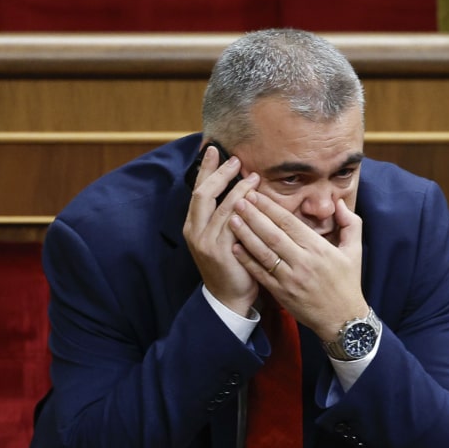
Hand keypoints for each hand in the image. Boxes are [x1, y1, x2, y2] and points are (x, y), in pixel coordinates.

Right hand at [182, 145, 260, 315]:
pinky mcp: (220, 252)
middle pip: (203, 193)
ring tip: (252, 175)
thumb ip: (226, 213)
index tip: (214, 150)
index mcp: (193, 225)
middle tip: (234, 158)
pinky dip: (243, 209)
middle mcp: (195, 231)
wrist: (229, 296)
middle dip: (219, 173)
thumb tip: (240, 186)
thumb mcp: (223, 235)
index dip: (206, 169)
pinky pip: (233, 224)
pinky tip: (255, 200)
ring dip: (237, 189)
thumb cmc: (232, 262)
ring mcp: (206, 242)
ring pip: (221, 207)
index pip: (198, 190)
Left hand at [228, 190, 365, 338]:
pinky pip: (260, 273)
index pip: (290, 223)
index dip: (271, 207)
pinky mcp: (281, 293)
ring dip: (245, 234)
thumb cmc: (348, 282)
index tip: (256, 194)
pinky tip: (235, 247)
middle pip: (272, 234)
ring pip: (263, 252)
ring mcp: (290, 278)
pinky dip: (246, 260)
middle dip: (253, 216)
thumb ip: (350, 223)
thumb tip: (338, 203)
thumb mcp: (355, 250)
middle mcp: (302, 262)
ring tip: (232, 219)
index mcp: (319, 248)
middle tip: (238, 199)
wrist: (342, 319)